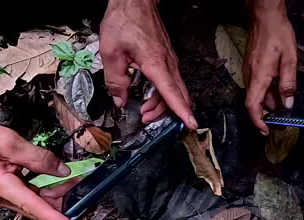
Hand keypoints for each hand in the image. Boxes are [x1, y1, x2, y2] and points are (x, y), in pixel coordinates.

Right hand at [0, 119, 76, 219]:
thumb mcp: (12, 143)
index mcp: (1, 186)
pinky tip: (58, 182)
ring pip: (35, 201)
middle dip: (61, 202)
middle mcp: (2, 196)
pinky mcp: (7, 189)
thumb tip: (62, 170)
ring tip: (74, 185)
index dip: (53, 216)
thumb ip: (39, 158)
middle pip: (37, 206)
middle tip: (82, 193)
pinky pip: (30, 195)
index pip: (32, 205)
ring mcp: (4, 194)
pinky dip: (45, 190)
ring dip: (55, 195)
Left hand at [100, 0, 197, 128]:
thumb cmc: (125, 20)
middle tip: (147, 119)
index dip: (182, 111)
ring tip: (145, 110)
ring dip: (162, 104)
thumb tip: (120, 100)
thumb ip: (115, 80)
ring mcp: (170, 61)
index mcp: (155, 63)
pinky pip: (171, 82)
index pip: (172, 93)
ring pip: (174, 90)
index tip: (192, 124)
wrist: (135, 2)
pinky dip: (163, 93)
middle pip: (177, 95)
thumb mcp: (110, 52)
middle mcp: (168, 63)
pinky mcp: (167, 59)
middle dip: (166, 112)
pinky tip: (150, 96)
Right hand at [244, 5, 296, 134]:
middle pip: (256, 102)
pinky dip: (268, 92)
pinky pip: (258, 85)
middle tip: (284, 119)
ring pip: (258, 94)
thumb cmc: (277, 33)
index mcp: (259, 77)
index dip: (258, 122)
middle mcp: (250, 76)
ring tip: (285, 103)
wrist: (265, 16)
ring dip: (270, 102)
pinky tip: (279, 89)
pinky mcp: (251, 66)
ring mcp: (249, 71)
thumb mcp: (290, 59)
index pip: (253, 106)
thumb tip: (287, 104)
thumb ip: (288, 84)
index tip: (266, 131)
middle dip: (269, 114)